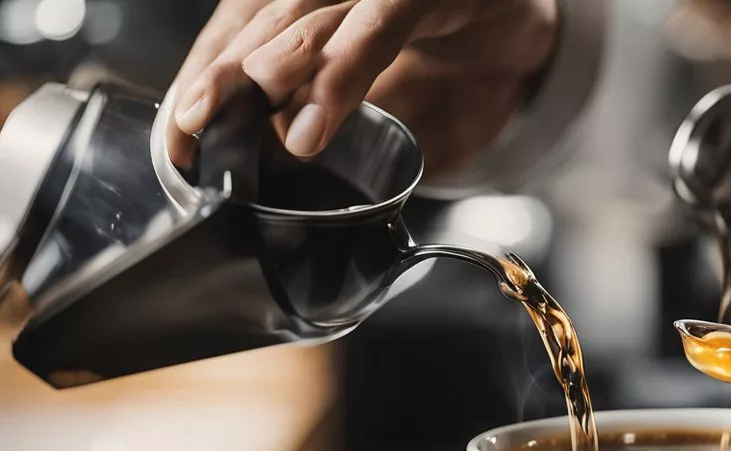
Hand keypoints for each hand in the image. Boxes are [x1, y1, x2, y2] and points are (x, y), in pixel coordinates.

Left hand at [167, 0, 558, 173]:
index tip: (182, 124)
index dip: (209, 68)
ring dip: (267, 81)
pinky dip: (338, 79)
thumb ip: (323, 81)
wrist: (524, 13)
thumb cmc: (444, 29)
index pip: (246, 18)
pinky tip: (307, 130)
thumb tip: (272, 134)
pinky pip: (376, 28)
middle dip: (224, 76)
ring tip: (236, 130)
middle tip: (192, 127)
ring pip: (311, 21)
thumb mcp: (371, 59)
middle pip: (267, 17)